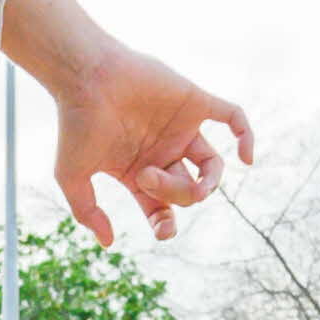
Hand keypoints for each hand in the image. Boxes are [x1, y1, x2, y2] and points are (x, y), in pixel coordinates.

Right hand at [44, 41, 257, 245]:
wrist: (84, 76)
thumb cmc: (75, 124)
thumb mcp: (72, 176)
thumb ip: (86, 212)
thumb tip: (108, 243)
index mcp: (138, 172)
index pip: (162, 209)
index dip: (165, 225)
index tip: (163, 230)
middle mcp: (162, 152)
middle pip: (188, 191)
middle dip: (174, 194)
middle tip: (148, 175)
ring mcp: (181, 128)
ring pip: (213, 165)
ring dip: (210, 182)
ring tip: (200, 185)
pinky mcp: (194, 102)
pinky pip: (233, 118)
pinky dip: (246, 135)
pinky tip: (247, 157)